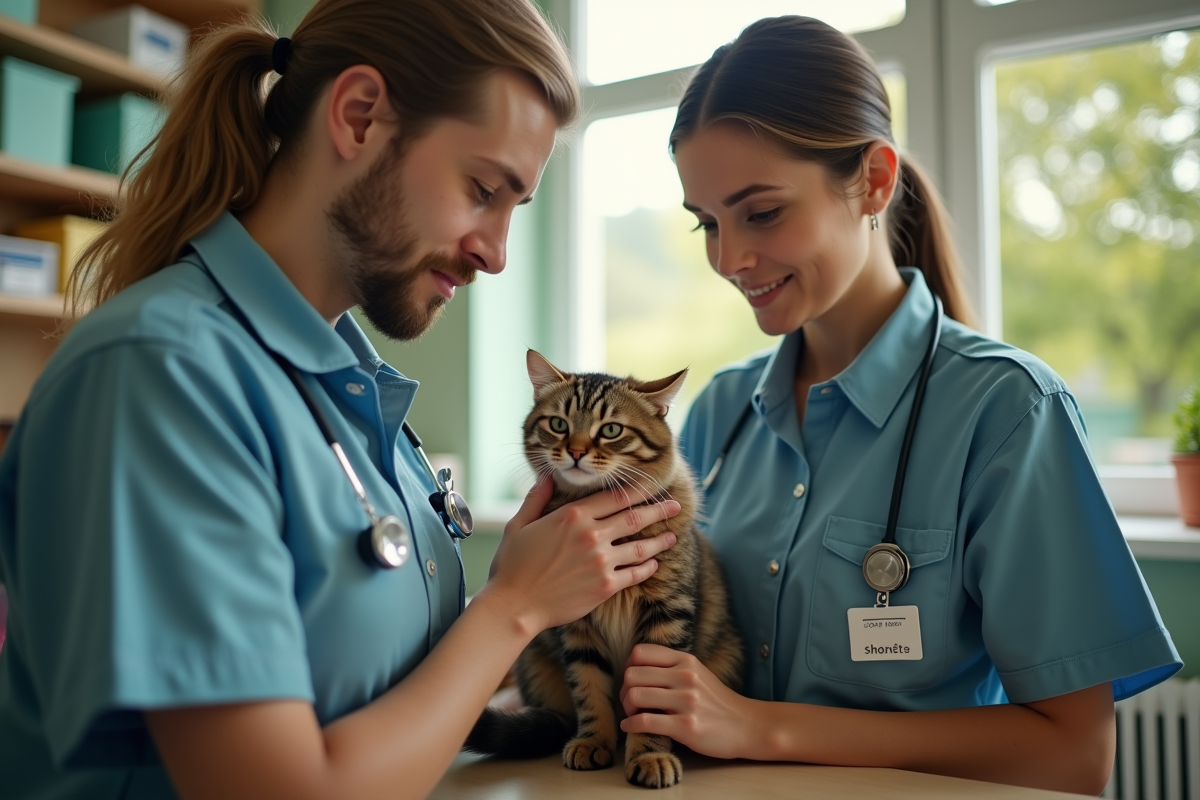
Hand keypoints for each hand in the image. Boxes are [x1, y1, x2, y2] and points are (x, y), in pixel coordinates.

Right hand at [481, 478, 679, 633]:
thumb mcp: (519, 524)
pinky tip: (654, 564)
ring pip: (640, 547)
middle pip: (635, 517)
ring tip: (671, 536)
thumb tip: (547, 477)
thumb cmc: (512, 565)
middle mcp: (592, 535)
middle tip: (675, 505)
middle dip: (659, 510)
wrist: (514, 605)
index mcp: (573, 515)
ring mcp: (601, 561)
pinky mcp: (605, 586)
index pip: (615, 497)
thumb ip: (536, 498)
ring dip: (659, 541)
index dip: (637, 490)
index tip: (652, 486)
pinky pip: (635, 574)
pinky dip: (647, 568)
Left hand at [619, 644, 752, 759]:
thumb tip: (635, 668)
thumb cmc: (717, 701)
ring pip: (635, 695)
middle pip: (632, 674)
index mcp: (685, 660)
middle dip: (624, 690)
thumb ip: (671, 666)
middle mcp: (685, 676)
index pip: (639, 652)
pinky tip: (630, 728)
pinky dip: (630, 725)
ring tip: (633, 714)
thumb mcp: (697, 673)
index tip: (633, 682)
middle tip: (630, 702)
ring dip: (627, 708)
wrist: (747, 725)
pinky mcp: (686, 726)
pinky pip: (645, 721)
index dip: (629, 667)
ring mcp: (686, 701)